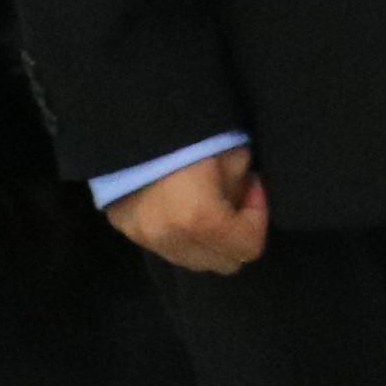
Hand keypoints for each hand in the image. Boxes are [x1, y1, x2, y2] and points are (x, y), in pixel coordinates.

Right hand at [110, 146, 268, 274]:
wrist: (131, 123)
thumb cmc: (190, 135)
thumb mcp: (233, 155)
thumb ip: (243, 187)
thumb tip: (243, 197)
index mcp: (201, 222)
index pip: (248, 247)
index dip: (259, 218)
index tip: (253, 188)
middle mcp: (171, 240)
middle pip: (221, 262)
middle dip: (236, 236)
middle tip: (235, 200)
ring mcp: (145, 239)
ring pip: (192, 259)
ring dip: (208, 240)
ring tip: (207, 203)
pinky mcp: (126, 231)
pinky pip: (166, 246)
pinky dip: (181, 236)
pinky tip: (182, 206)